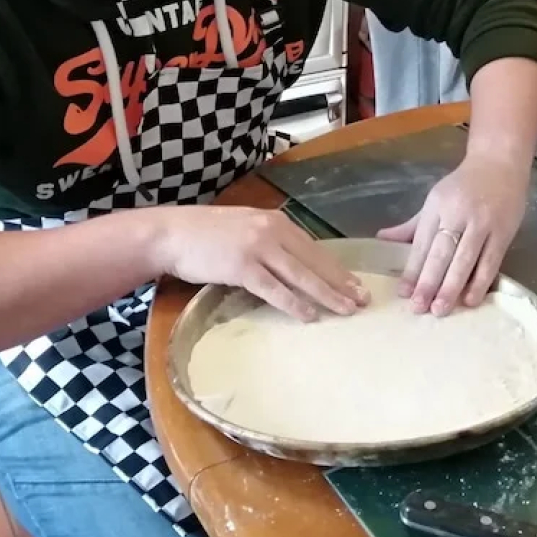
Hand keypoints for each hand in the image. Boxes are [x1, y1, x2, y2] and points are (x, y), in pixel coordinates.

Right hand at [154, 206, 367, 321]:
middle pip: (315, 262)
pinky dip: (294, 303)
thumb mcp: (247, 228)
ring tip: (346, 309)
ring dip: (327, 294)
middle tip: (363, 300)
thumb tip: (295, 263)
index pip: (315, 248)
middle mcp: (272, 231)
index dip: (338, 268)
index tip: (357, 284)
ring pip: (301, 275)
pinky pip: (274, 289)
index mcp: (276, 222)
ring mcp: (258, 248)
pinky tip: (310, 314)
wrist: (172, 233)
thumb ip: (271, 241)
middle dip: (341, 283)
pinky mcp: (242, 267)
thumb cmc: (207, 234)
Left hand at [377, 151, 529, 315]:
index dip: (412, 269)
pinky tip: (471, 299)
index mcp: (437, 206)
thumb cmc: (463, 185)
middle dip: (429, 282)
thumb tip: (382, 240)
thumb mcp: (434, 200)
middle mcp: (458, 214)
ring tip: (441, 309)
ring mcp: (483, 223)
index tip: (403, 293)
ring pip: (465, 259)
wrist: (500, 162)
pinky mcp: (503, 231)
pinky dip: (480, 282)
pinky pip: (491, 261)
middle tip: (419, 308)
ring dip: (452, 287)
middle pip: (441, 253)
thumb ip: (412, 226)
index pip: (422, 243)